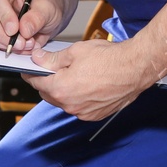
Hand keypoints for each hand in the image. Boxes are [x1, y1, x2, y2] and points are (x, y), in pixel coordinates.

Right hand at [0, 0, 64, 52]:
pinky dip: (8, 48)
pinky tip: (22, 47)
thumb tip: (24, 29)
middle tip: (22, 43)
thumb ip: (37, 17)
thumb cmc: (43, 6)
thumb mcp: (48, 8)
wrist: (44, 17)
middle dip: (5, 36)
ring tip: (28, 44)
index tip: (15, 29)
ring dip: (8, 44)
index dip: (4, 16)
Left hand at [26, 40, 154, 120]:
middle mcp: (70, 105)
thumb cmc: (109, 58)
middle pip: (49, 94)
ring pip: (65, 102)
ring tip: (74, 75)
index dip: (32, 73)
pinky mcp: (96, 115)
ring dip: (64, 90)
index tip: (31, 68)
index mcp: (60, 89)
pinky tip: (87, 85)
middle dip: (48, 82)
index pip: (36, 83)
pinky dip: (79, 98)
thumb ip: (53, 59)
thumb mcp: (75, 52)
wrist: (136, 68)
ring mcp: (84, 113)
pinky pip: (80, 107)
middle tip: (54, 68)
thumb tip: (38, 59)